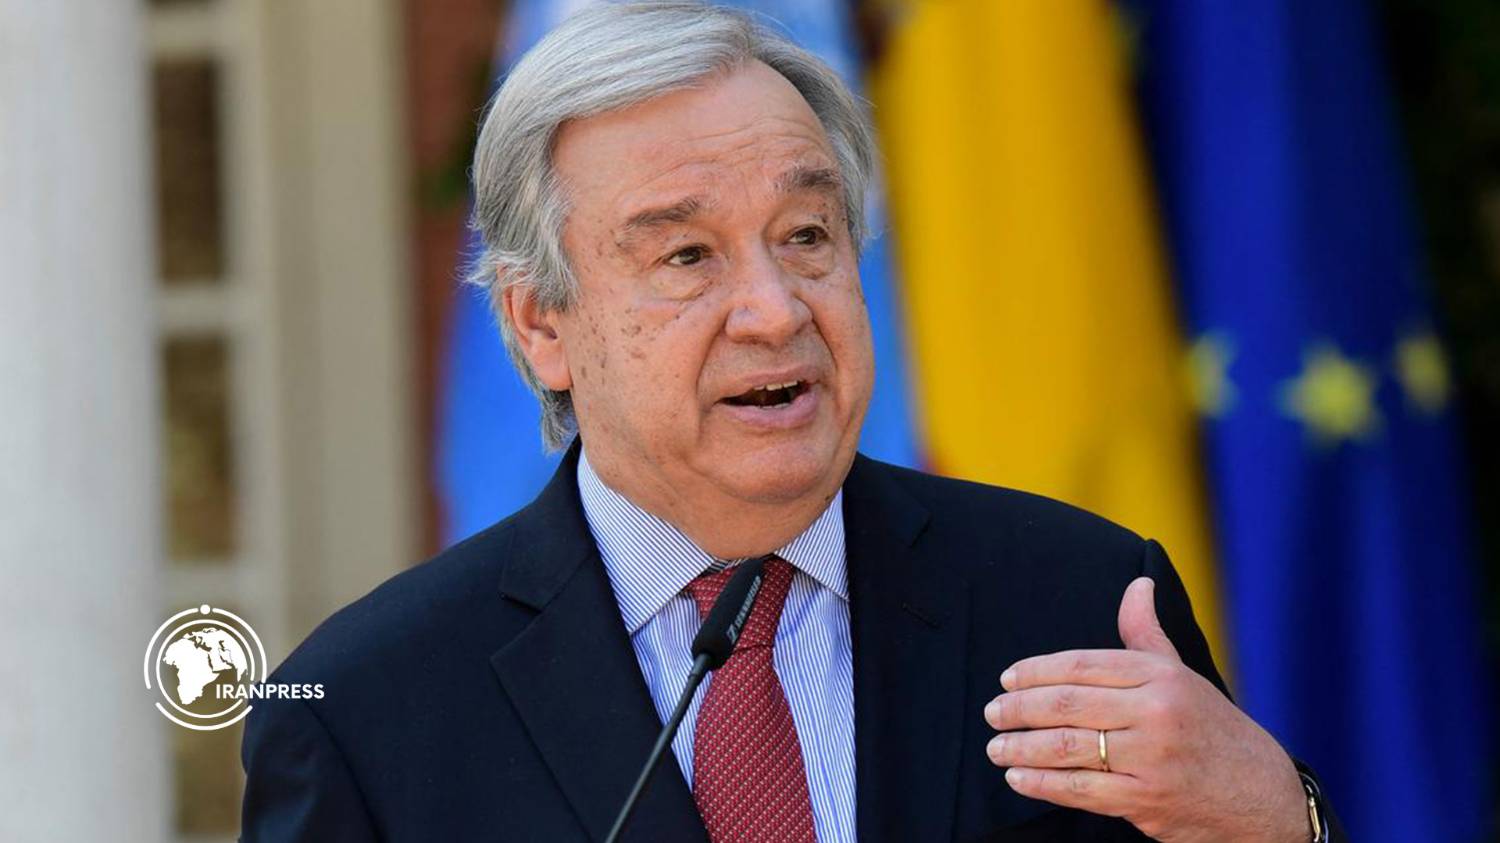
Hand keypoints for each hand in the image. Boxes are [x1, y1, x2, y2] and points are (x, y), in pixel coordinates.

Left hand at [983, 577, 1309, 841]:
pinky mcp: (1147, 800)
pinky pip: (1081, 790)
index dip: (1036, 671)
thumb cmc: (1211, 729)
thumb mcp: (1181, 675)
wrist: (1263, 797)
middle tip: (992, 712)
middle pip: (1066, 704)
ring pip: (1067, 747)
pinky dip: (1042, 783)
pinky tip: (1019, 778)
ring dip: (1021, 747)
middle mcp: (1156, 712)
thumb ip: (1145, 633)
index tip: (1007, 679)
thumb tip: (1137, 583)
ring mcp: (1151, 758)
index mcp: (1159, 676)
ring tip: (997, 747)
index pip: (1081, 665)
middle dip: (1019, 708)